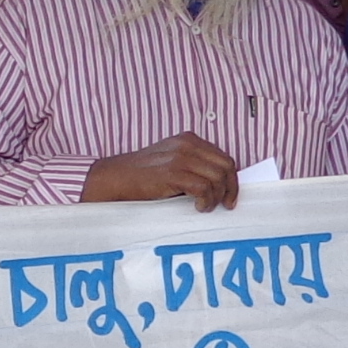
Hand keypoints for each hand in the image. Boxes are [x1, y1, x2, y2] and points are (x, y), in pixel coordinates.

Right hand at [83, 133, 240, 210]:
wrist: (116, 177)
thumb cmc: (143, 175)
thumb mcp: (171, 160)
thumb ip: (193, 165)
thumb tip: (217, 184)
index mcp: (189, 140)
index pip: (224, 157)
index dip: (231, 179)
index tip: (229, 196)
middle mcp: (187, 145)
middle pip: (225, 166)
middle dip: (229, 189)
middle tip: (225, 205)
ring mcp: (180, 158)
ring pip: (217, 178)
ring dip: (215, 197)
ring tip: (205, 207)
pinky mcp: (173, 173)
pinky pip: (203, 187)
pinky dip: (205, 201)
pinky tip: (198, 207)